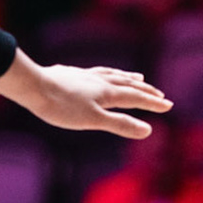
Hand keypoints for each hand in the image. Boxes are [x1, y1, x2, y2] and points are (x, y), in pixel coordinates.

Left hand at [0, 55, 171, 138]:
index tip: (168, 105)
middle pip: (128, 84)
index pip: (136, 97)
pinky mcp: (72, 75)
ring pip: (114, 75)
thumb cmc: (62, 107)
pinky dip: (108, 73)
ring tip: (138, 77)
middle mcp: (100, 82)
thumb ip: (120, 124)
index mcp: (107, 93)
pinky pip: (98, 72)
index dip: (153, 103)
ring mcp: (86, 77)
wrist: (33, 87)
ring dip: (129, 78)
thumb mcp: (93, 120)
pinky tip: (100, 75)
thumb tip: (148, 130)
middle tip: (160, 95)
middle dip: (146, 90)